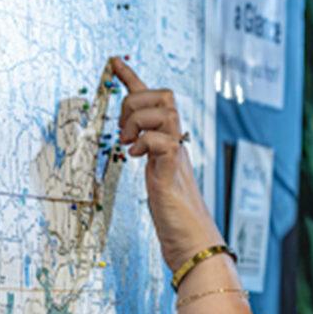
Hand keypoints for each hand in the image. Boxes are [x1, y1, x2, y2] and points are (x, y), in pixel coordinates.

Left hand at [112, 56, 223, 271]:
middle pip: (165, 96)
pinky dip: (144, 142)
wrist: (198, 249)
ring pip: (164, 111)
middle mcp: (178, 147)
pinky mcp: (172, 175)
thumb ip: (155, 163)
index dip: (134, 79)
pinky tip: (135, 157)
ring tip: (129, 145)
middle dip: (136, 101)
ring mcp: (176, 159)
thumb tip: (140, 150)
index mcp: (172, 148)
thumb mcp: (160, 184)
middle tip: (124, 131)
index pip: (158, 103)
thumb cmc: (179, 225)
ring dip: (138, 120)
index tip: (115, 64)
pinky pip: (162, 141)